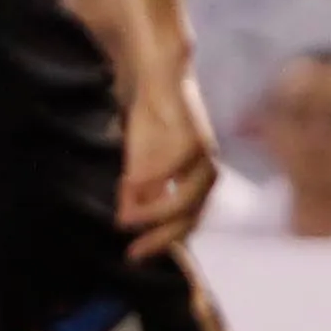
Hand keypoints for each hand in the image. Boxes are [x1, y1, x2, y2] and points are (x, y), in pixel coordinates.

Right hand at [117, 64, 219, 258]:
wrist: (161, 72)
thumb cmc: (152, 116)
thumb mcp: (141, 158)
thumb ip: (138, 188)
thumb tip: (123, 218)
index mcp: (196, 184)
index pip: (184, 225)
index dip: (161, 243)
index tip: (134, 258)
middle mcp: (207, 175)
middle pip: (189, 219)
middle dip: (159, 237)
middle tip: (132, 253)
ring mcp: (204, 157)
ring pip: (185, 198)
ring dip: (155, 213)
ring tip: (126, 221)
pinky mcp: (194, 137)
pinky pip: (172, 166)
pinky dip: (151, 179)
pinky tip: (129, 186)